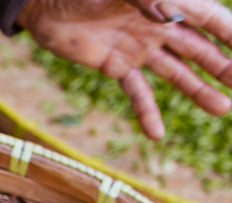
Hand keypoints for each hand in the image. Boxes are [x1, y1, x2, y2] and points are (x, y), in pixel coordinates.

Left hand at [17, 0, 231, 139]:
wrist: (45, 4)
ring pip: (175, 72)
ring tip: (222, 109)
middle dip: (223, 66)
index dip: (231, 35)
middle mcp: (159, 25)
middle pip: (199, 49)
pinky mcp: (115, 65)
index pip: (210, 19)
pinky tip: (156, 134)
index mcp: (167, 1)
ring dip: (198, 91)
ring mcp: (138, 47)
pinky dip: (146, 112)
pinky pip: (136, 91)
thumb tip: (170, 17)